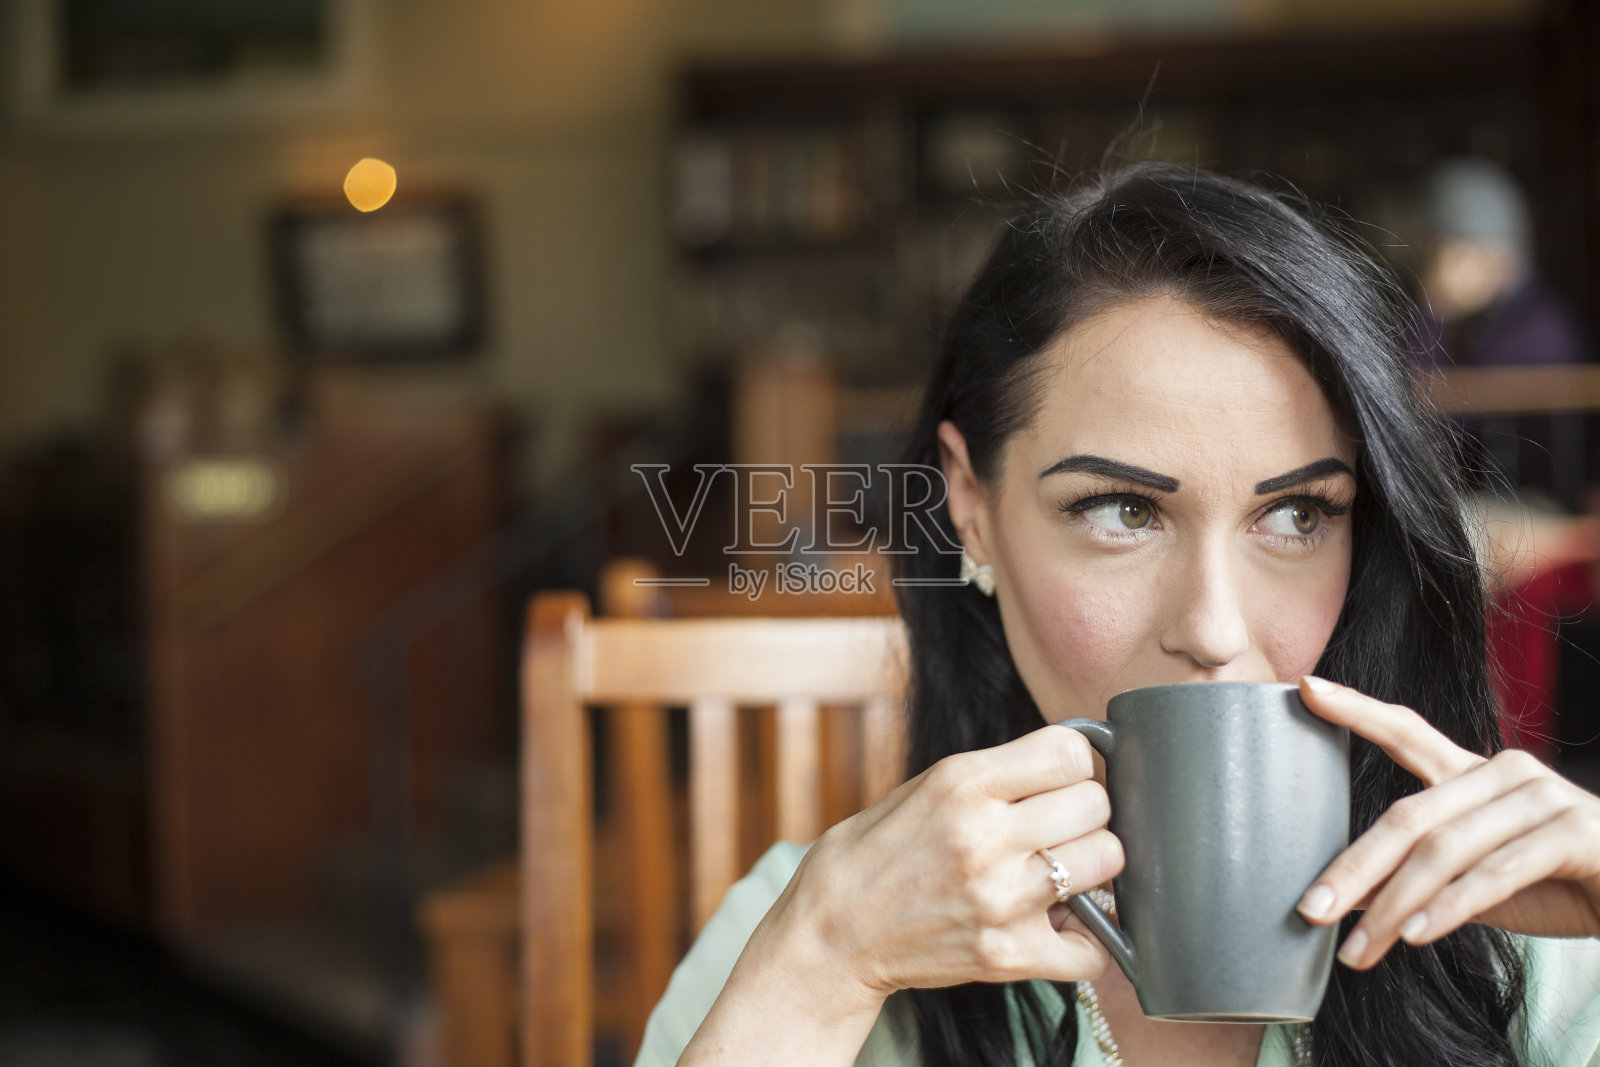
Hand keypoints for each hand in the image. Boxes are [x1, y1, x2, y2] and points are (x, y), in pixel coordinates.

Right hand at [774, 723, 1123, 1000]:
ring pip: (1108, 862)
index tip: (1058, 780)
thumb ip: (995, 776)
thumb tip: (1071, 764)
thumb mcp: (924, 787)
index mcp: (962, 782)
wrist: (828, 934)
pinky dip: (1086, 942)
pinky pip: (1095, 950)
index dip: (1073, 763)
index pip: (1070, 751)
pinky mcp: (1009, 956)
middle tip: (1057, 829)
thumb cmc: (873, 855)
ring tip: (1059, 874)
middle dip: (1084, 813)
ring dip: (1090, 868)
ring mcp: (1001, 900)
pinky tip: (1058, 927)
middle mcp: (986, 836)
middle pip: (1097, 804)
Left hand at [1293, 675, 1599, 969]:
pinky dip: (1448, 907)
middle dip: (1354, 868)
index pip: (1407, 732)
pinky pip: (1494, 872)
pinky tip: (1414, 935)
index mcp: (1476, 773)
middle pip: (1409, 816)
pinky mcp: (1574, 832)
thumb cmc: (1558, 887)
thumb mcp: (1474, 884)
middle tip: (1310, 911)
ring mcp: (1542, 797)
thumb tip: (1343, 900)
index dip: (1357, 710)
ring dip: (1393, 905)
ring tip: (1357, 950)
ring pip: (1444, 849)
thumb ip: (1417, 881)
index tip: (1306, 688)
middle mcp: (1506, 772)